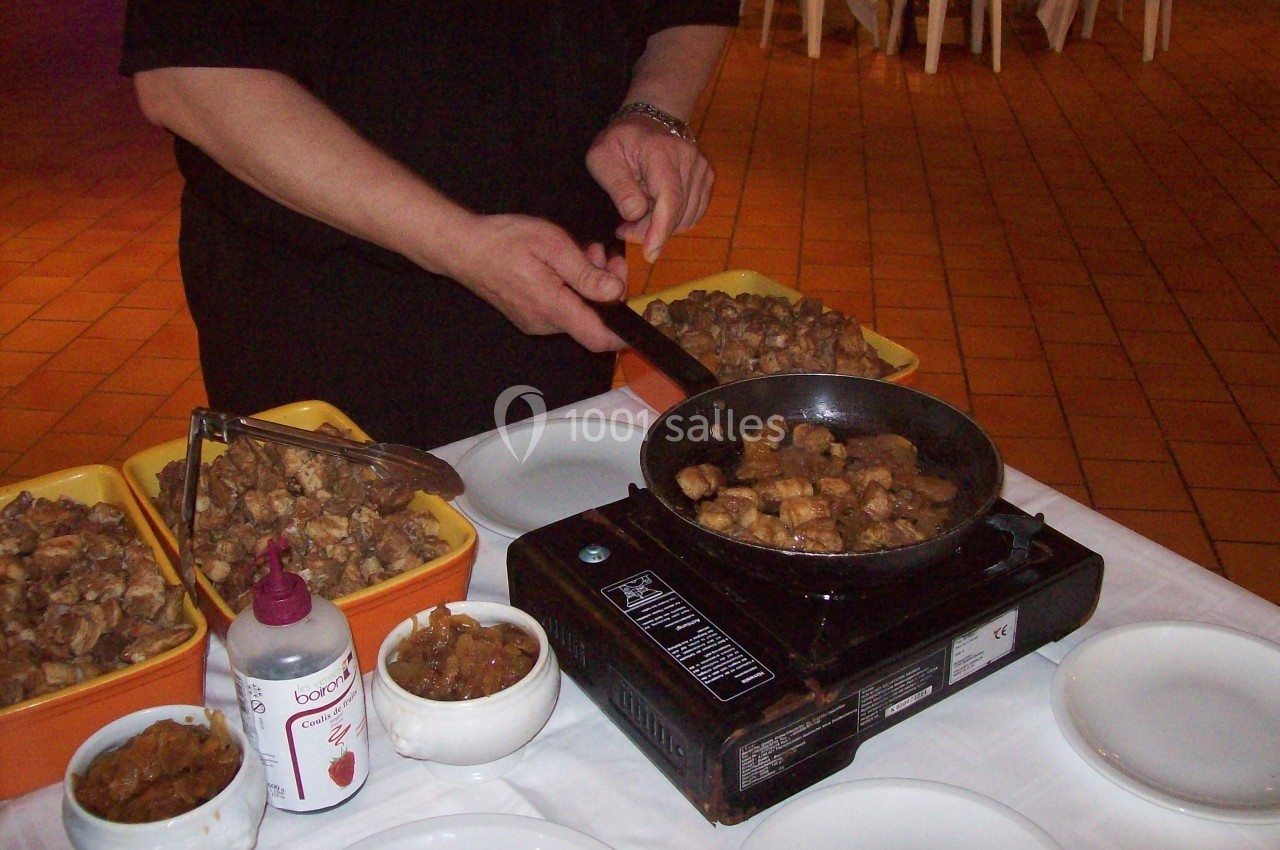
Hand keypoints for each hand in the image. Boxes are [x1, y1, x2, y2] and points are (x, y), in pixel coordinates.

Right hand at [439, 213, 626, 351]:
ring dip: (591, 285)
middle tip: (608, 257)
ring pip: (578, 312)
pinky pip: (562, 308)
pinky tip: (568, 264)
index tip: (640, 319)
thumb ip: (586, 274)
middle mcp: (544, 323)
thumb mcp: (553, 247)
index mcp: (553, 308)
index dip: (624, 335)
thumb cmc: (504, 241)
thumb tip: (615, 291)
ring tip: (587, 253)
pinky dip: (574, 288)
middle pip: (592, 320)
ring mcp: (535, 321)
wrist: (463, 248)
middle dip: (608, 290)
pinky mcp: (529, 315)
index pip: (598, 338)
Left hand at [586, 114, 713, 262]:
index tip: (649, 254)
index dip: (660, 230)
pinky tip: (654, 212)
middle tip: (623, 229)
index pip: (669, 198)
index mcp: (661, 153)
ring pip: (686, 218)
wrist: (650, 120)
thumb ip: (617, 186)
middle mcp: (689, 160)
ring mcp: (702, 170)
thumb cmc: (621, 140)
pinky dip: (673, 221)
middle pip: (676, 213)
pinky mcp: (706, 179)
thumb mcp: (603, 157)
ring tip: (636, 217)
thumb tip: (634, 214)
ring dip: (660, 227)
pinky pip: (693, 214)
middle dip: (649, 232)